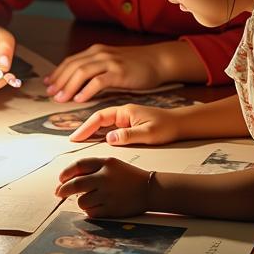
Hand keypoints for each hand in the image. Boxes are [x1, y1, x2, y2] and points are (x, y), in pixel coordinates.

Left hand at [43, 44, 164, 101]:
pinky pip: (98, 81)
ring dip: (68, 86)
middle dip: (59, 81)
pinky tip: (79, 99)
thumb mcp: (110, 62)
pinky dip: (86, 90)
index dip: (57, 73)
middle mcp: (99, 53)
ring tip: (61, 99)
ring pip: (82, 72)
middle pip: (72, 66)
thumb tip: (76, 81)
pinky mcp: (119, 72)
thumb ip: (95, 68)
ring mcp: (109, 61)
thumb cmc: (134, 65)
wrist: (157, 61)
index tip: (48, 85)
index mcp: (95, 51)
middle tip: (50, 94)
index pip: (70, 61)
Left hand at [55, 156, 151, 217]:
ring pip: (82, 201)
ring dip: (80, 201)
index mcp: (105, 163)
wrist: (149, 189)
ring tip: (88, 199)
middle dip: (63, 189)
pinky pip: (91, 213)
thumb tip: (68, 178)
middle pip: (76, 184)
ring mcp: (108, 195)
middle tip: (58, 193)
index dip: (66, 172)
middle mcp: (105, 178)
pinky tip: (96, 206)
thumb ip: (92, 167)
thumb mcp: (112, 164)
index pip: (79, 165)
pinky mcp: (112, 209)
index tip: (60, 179)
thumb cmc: (128, 176)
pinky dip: (90, 211)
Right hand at [68, 104, 183, 145]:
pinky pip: (109, 128)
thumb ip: (128, 135)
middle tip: (72, 141)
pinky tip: (95, 142)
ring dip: (91, 132)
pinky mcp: (128, 124)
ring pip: (102, 124)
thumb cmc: (167, 127)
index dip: (85, 127)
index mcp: (125, 111)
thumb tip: (109, 139)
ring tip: (79, 142)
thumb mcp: (148, 133)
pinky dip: (100, 134)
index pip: (99, 117)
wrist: (181, 124)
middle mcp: (122, 113)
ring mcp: (125, 118)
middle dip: (84, 129)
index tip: (75, 138)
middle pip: (97, 120)